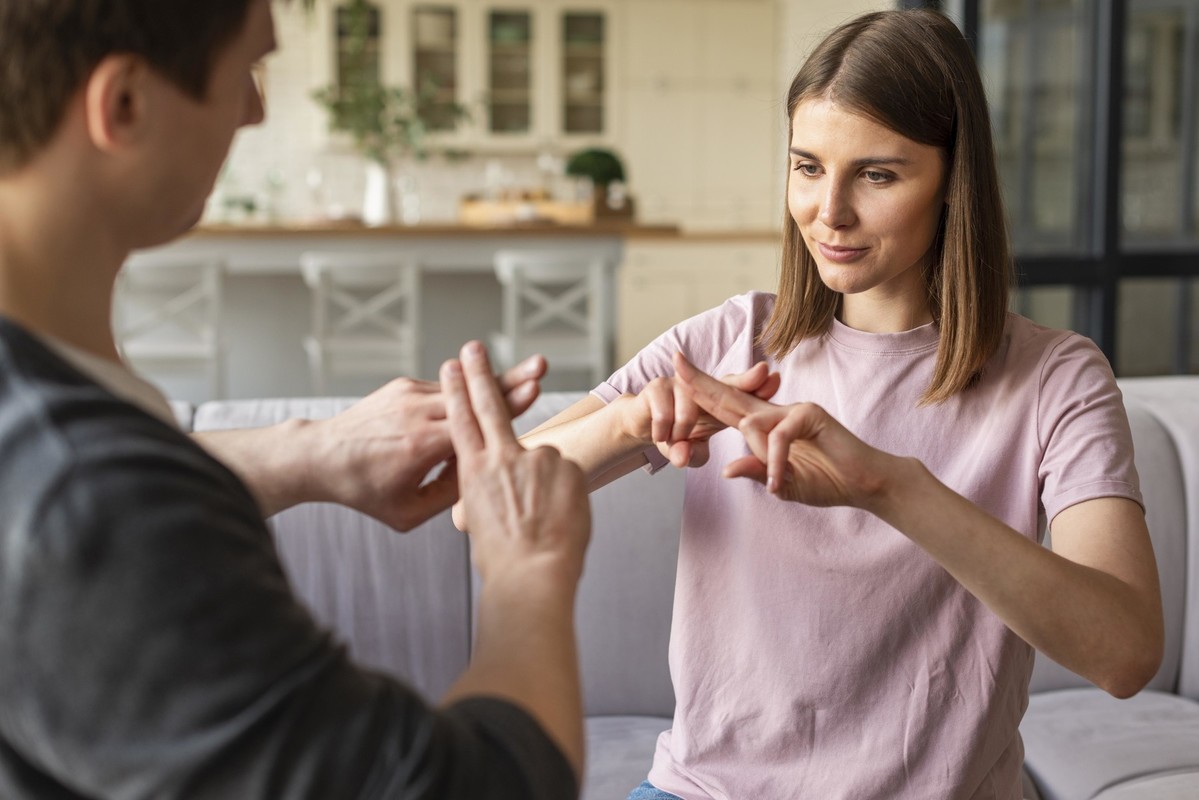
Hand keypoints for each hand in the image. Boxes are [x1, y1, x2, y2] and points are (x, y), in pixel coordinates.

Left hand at [300, 353, 547, 530]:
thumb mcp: (407, 513)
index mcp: (420, 446)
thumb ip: (449, 496)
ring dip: (495, 383)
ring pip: (463, 388)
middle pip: (476, 395)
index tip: (535, 390)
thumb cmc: (365, 491)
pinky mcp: (404, 385)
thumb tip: (483, 472)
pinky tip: (488, 394)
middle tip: (542, 365)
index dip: (508, 405)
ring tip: (529, 372)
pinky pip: (444, 390)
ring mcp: (409, 394)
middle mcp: (417, 413)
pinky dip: (466, 395)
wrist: (321, 457)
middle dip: (512, 380)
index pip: (475, 422)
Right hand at [443, 342, 589, 587]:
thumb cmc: (504, 559)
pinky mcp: (567, 466)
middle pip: (489, 405)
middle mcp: (502, 457)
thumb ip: (488, 491)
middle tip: (472, 347)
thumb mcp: (480, 521)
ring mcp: (536, 458)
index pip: (461, 420)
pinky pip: (567, 474)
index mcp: (474, 472)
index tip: (451, 366)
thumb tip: (500, 483)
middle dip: (479, 374)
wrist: (533, 574)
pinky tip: (561, 518)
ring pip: (541, 461)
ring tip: (544, 521)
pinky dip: (566, 493)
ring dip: (544, 487)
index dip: (457, 391)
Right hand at [620, 361, 781, 468]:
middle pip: (727, 385)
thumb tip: (683, 458)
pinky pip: (664, 414)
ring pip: (689, 408)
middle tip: (765, 371)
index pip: (741, 394)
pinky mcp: (656, 388)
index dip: (757, 387)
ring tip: (675, 442)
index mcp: (717, 403)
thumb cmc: (675, 437)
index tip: (776, 379)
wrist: (640, 425)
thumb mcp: (688, 451)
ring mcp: (679, 384)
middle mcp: (702, 389)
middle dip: (747, 380)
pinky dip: (663, 431)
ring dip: (682, 431)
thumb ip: (691, 455)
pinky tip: (660, 437)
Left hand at [674, 352, 897, 509]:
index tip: (677, 374)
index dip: (702, 391)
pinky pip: (778, 437)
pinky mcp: (810, 415)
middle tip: (674, 362)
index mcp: (766, 425)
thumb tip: (726, 470)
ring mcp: (793, 409)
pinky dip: (777, 463)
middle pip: (730, 395)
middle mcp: (776, 411)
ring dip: (762, 460)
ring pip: (752, 425)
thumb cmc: (827, 481)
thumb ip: (756, 473)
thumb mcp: (782, 484)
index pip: (726, 406)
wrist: (864, 484)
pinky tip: (781, 483)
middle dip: (700, 381)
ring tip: (779, 481)